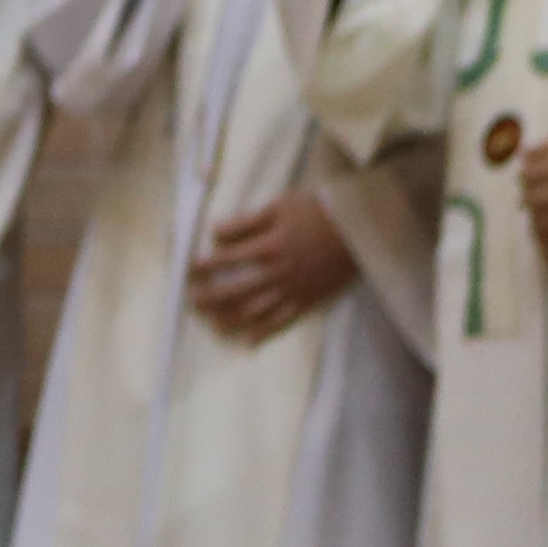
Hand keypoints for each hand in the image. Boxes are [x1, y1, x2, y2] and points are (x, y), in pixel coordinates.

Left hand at [184, 185, 360, 341]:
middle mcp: (277, 272)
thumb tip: (215, 232)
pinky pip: (284, 320)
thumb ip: (246, 221)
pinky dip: (265, 332)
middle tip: (192, 301)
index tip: (190, 270)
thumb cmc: (317, 212)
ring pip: (256, 310)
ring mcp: (293, 289)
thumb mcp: (279, 207)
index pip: (227, 259)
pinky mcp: (309, 299)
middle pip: (236, 289)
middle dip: (211, 297)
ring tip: (213, 324)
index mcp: (268, 246)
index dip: (206, 265)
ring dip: (231, 318)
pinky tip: (249, 339)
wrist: (358, 228)